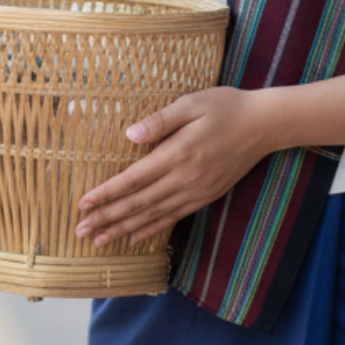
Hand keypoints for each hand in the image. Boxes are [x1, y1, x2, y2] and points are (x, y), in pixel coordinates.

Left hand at [75, 87, 270, 246]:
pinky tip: (134, 236)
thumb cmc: (225, 107)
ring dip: (123, 229)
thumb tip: (130, 135)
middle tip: (80, 231)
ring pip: (152, 216)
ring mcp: (196, 192)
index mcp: (177, 154)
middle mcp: (184, 179)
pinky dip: (151, 229)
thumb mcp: (191, 104)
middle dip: (107, 218)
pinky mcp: (205, 196)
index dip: (105, 194)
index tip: (82, 205)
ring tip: (100, 240)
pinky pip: (172, 217)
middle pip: (137, 204)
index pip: (132, 180)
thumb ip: (160, 120)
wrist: (263, 125)